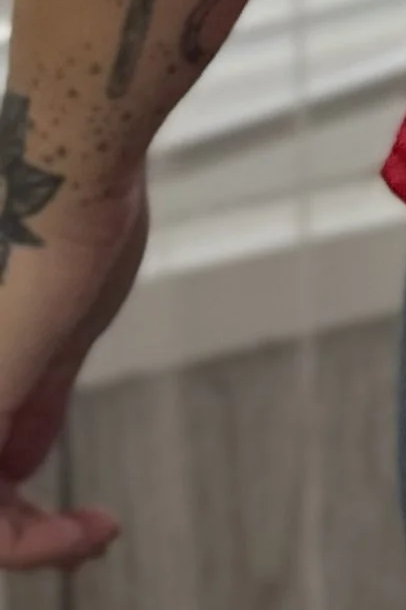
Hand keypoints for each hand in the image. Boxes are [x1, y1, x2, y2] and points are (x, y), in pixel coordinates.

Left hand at [0, 163, 146, 570]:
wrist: (73, 163)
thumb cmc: (74, 211)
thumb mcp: (54, 324)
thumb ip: (32, 394)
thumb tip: (21, 460)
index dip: (16, 502)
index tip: (84, 507)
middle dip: (20, 534)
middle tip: (87, 535)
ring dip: (28, 543)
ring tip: (90, 536)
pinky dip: (32, 540)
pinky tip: (89, 528)